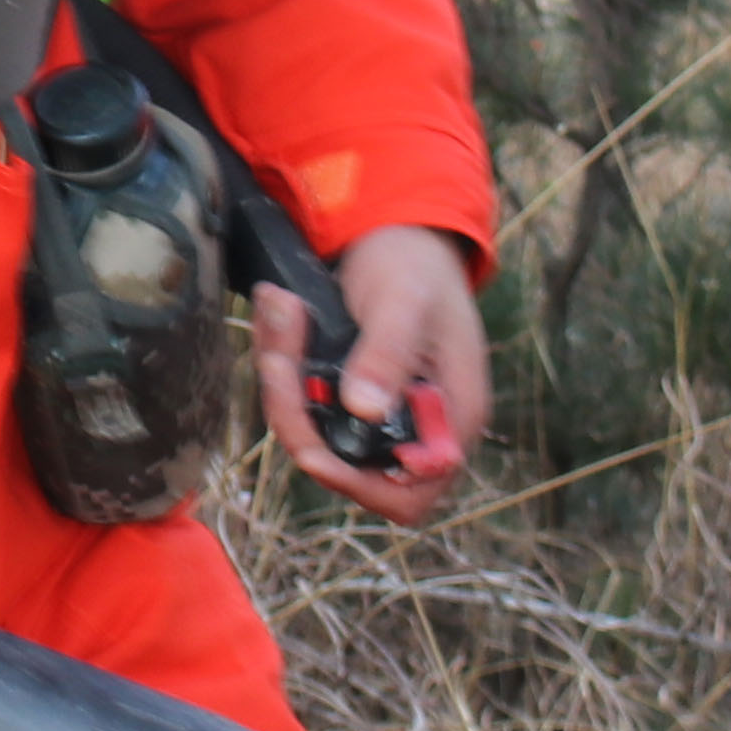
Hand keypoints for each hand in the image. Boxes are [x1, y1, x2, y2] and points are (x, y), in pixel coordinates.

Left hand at [255, 224, 483, 524]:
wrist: (400, 236)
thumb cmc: (417, 267)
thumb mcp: (405, 302)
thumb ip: (388, 354)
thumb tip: (364, 409)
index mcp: (450, 418)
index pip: (410, 494)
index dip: (360, 485)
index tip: (313, 450)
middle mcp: (412, 427)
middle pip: (345, 466)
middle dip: (299, 414)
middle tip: (280, 353)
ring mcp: (373, 412)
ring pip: (310, 430)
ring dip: (281, 379)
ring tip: (279, 309)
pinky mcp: (340, 392)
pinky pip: (298, 398)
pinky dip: (281, 360)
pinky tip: (279, 311)